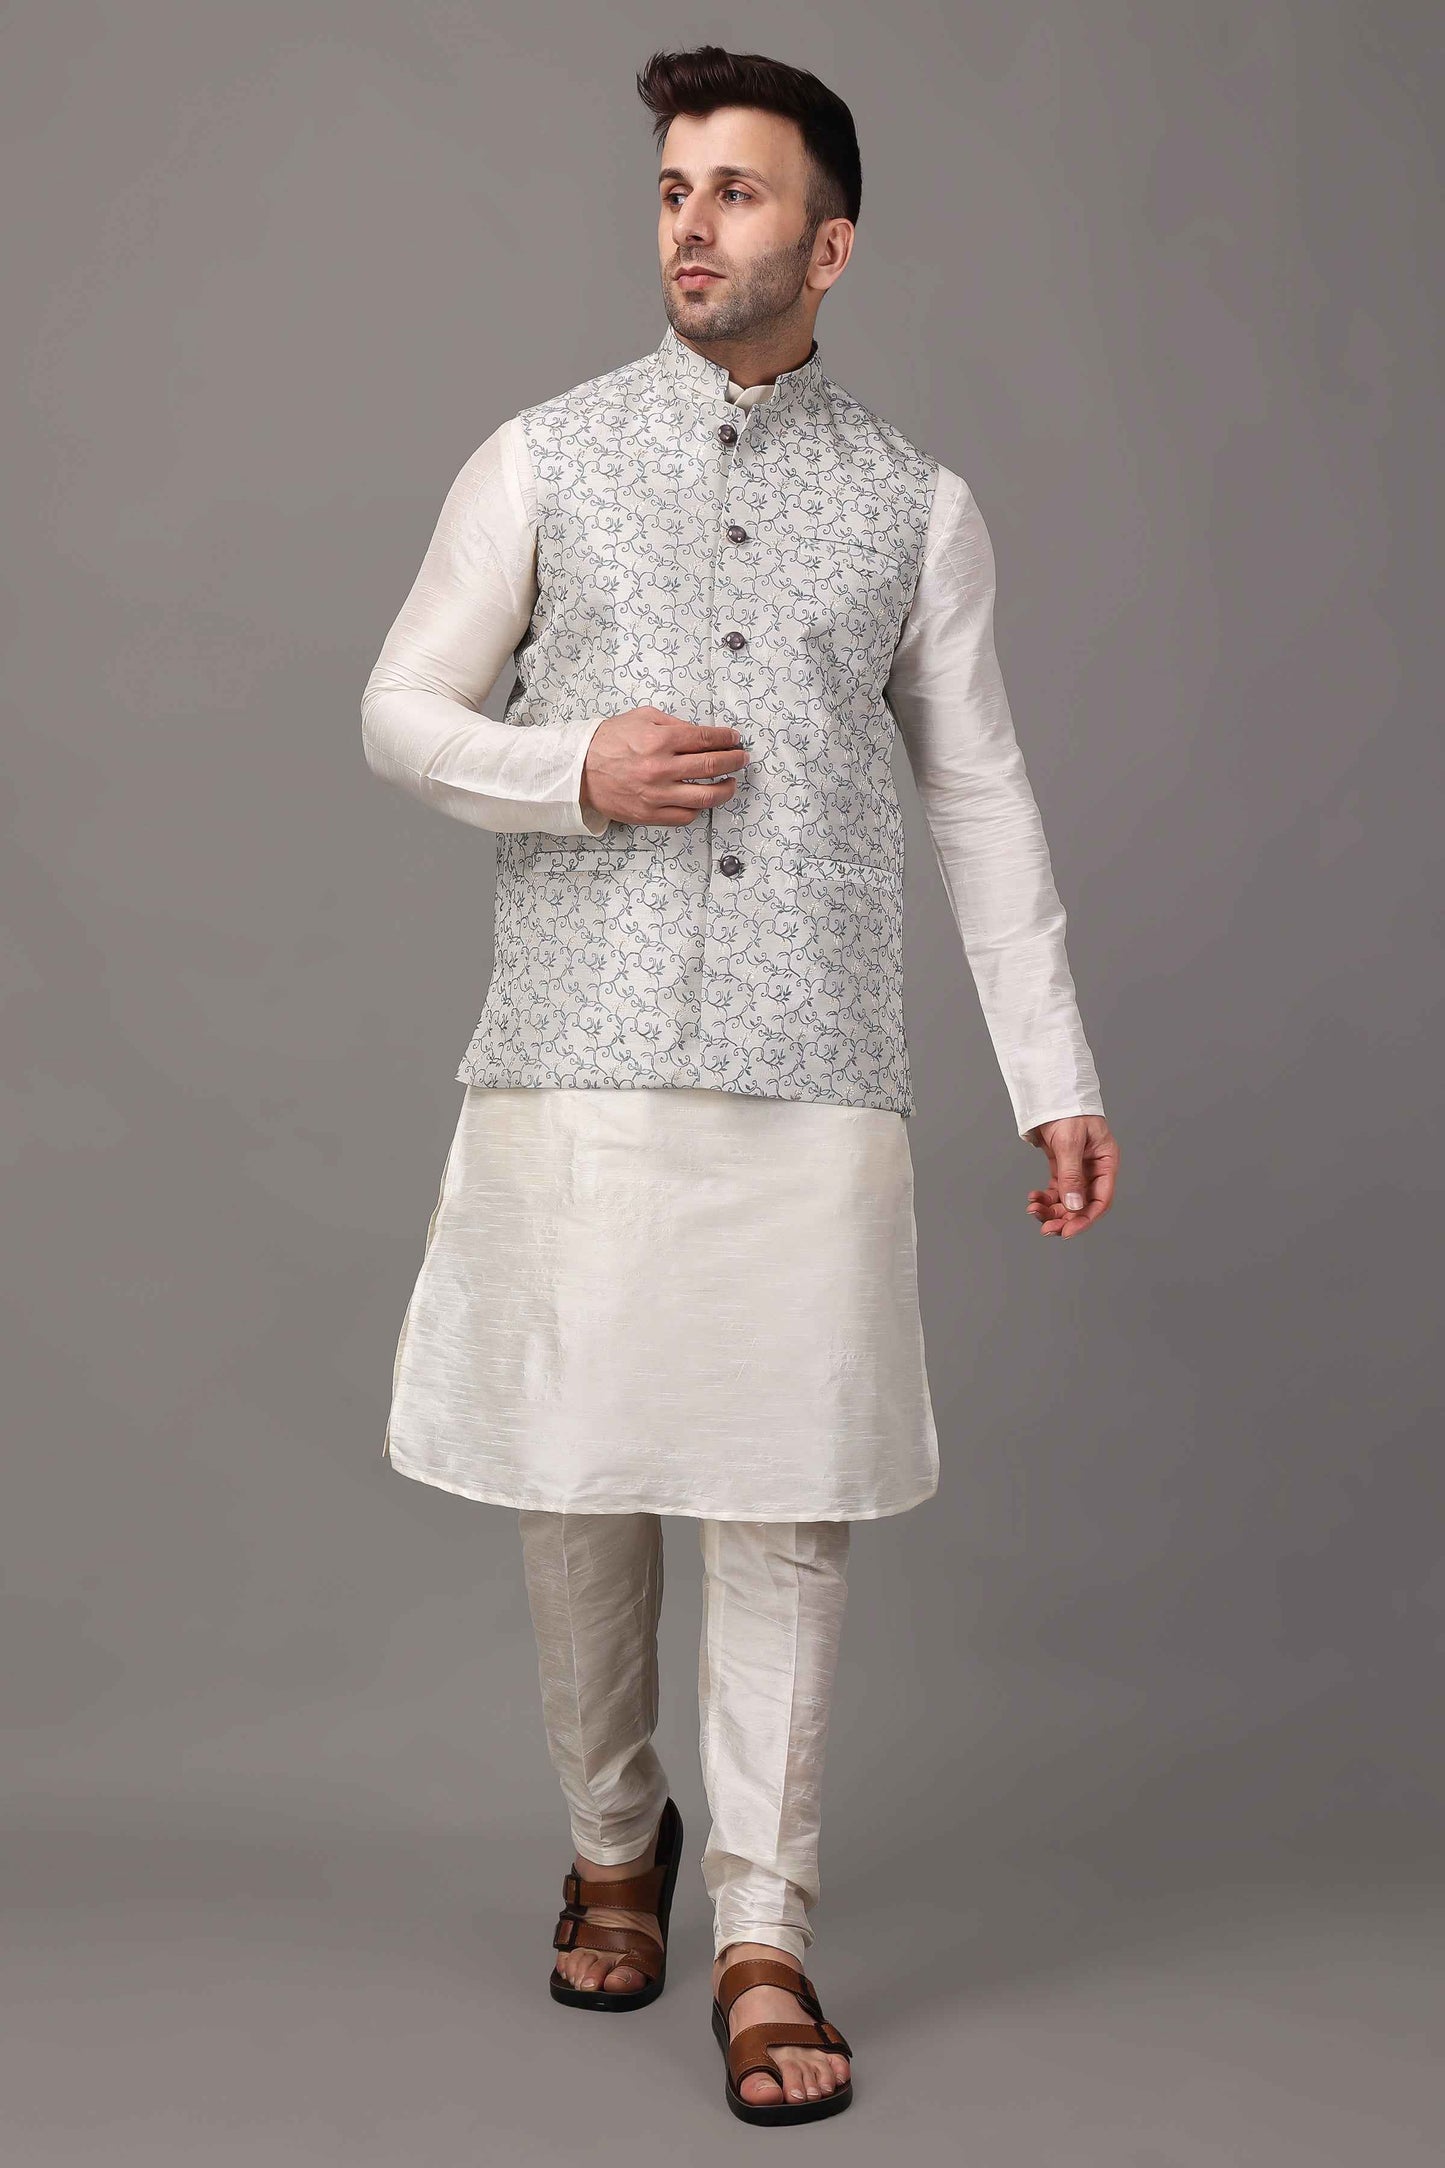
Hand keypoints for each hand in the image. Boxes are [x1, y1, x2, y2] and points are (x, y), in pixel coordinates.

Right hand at [580, 707, 751, 828]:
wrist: (578, 771)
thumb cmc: (608, 742)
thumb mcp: (641, 719)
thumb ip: (673, 724)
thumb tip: (701, 734)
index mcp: (659, 741)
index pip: (705, 739)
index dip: (727, 738)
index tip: (735, 739)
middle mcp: (661, 769)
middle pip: (712, 766)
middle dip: (734, 760)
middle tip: (742, 758)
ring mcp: (657, 795)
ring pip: (706, 796)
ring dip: (726, 789)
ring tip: (731, 782)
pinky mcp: (650, 814)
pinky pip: (686, 815)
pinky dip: (700, 807)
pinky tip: (704, 799)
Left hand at [1024, 1113, 1117, 1238]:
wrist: (1050, 1091)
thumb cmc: (1067, 1109)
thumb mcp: (1070, 1143)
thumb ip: (1072, 1175)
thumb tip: (1075, 1206)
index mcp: (1105, 1161)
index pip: (1101, 1199)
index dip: (1085, 1218)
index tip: (1068, 1231)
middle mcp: (1094, 1167)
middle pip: (1083, 1203)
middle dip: (1065, 1218)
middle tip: (1046, 1228)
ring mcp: (1078, 1168)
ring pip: (1068, 1199)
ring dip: (1052, 1209)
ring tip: (1034, 1211)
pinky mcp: (1061, 1165)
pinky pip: (1056, 1188)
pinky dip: (1045, 1197)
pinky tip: (1034, 1199)